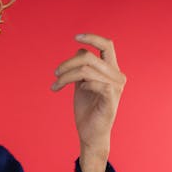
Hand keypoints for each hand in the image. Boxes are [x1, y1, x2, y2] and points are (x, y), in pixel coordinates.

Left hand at [52, 34, 125, 171]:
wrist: (90, 134)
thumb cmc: (87, 110)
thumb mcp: (83, 84)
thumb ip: (83, 69)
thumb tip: (79, 52)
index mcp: (111, 70)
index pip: (107, 45)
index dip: (92, 38)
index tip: (76, 37)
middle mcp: (117, 76)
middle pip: (89, 58)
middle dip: (68, 63)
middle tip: (55, 74)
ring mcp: (115, 87)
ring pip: (86, 70)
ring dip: (66, 76)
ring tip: (56, 85)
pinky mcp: (111, 98)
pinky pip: (93, 83)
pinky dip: (82, 84)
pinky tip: (76, 90)